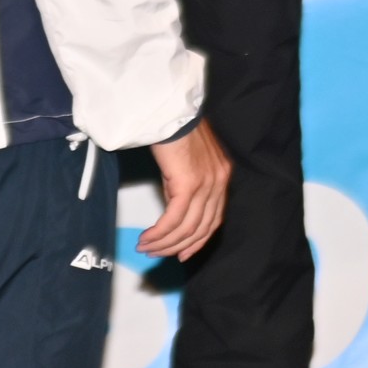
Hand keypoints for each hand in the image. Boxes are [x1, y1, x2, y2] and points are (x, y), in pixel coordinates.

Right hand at [141, 122, 231, 259]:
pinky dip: (159, 233)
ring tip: (146, 247)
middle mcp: (219, 182)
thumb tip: (173, 211)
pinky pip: (174, 219)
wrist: (172, 113)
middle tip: (157, 254)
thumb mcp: (188, 164)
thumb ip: (185, 188)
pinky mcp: (190, 184)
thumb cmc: (177, 132)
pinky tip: (147, 237)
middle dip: (177, 246)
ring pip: (187, 228)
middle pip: (201, 228)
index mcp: (221, 177)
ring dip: (164, 242)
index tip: (183, 253)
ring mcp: (207, 184)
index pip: (214, 219)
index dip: (198, 241)